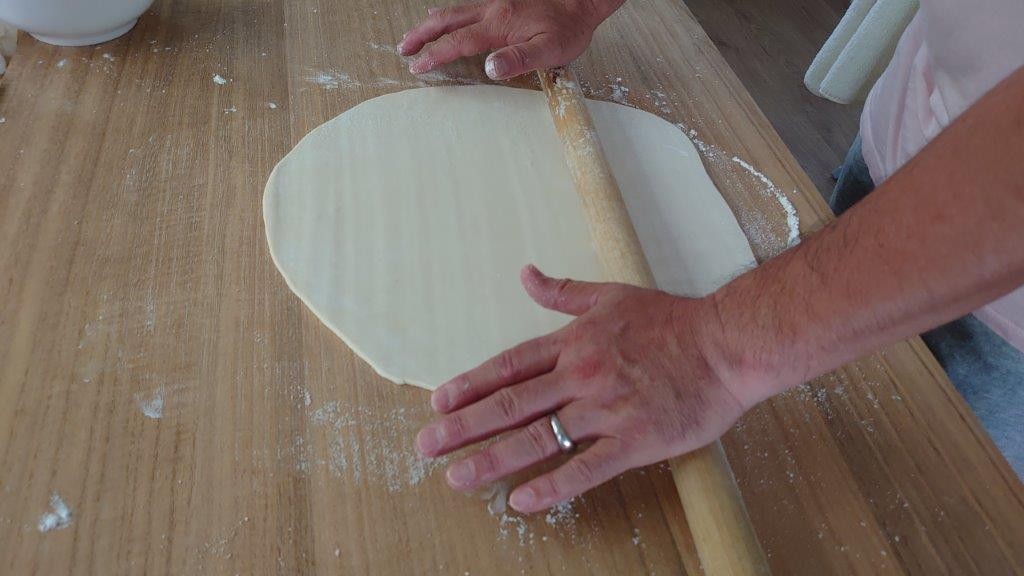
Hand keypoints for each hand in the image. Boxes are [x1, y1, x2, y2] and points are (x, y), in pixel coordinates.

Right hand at [397, 0, 623, 79]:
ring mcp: (496, 3)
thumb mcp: (549, 50)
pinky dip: (449, 15)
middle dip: (422, 34)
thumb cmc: (568, 28)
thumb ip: (518, 59)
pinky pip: (467, 7)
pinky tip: (445, 19)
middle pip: (447, 21)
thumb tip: (489, 68)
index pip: (458, 42)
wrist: (582, 0)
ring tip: (415, 35)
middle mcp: (492, 9)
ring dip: (432, 24)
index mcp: (499, 25)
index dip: (435, 55)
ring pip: (455, 11)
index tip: (417, 66)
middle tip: (403, 47)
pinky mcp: (502, 2)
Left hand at [415, 265, 753, 512]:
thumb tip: (526, 274)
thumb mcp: (612, 295)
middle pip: (511, 404)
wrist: (728, 343)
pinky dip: (553, 486)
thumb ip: (564, 292)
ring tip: (457, 477)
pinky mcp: (635, 440)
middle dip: (463, 426)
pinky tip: (522, 501)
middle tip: (426, 445)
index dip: (469, 385)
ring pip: (539, 438)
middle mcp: (581, 376)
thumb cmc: (674, 320)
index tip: (437, 402)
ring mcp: (606, 409)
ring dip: (493, 459)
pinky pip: (586, 468)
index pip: (509, 366)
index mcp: (574, 343)